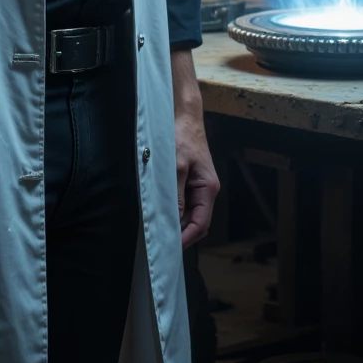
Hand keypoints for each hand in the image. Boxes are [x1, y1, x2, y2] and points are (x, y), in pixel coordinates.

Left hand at [170, 46, 219, 249]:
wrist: (182, 115)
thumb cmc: (181, 138)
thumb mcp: (176, 168)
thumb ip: (175, 196)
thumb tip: (172, 223)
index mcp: (208, 189)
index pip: (201, 225)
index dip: (185, 238)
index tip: (168, 247)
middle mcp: (205, 191)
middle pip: (194, 221)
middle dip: (178, 232)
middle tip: (157, 240)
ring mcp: (196, 186)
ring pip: (186, 212)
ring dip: (172, 219)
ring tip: (154, 226)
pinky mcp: (187, 180)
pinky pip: (180, 201)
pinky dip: (169, 207)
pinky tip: (156, 208)